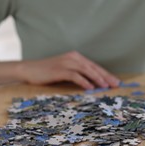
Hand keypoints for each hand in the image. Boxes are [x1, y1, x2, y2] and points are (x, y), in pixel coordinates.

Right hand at [0, 51, 119, 89]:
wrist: (29, 69)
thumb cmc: (48, 73)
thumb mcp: (65, 71)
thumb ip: (78, 74)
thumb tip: (93, 84)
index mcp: (76, 57)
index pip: (94, 66)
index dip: (106, 74)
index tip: (115, 82)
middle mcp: (73, 57)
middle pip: (93, 67)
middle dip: (105, 76)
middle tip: (115, 85)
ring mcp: (66, 62)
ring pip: (86, 70)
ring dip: (97, 78)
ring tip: (105, 86)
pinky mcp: (59, 70)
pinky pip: (75, 75)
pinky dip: (84, 81)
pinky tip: (90, 87)